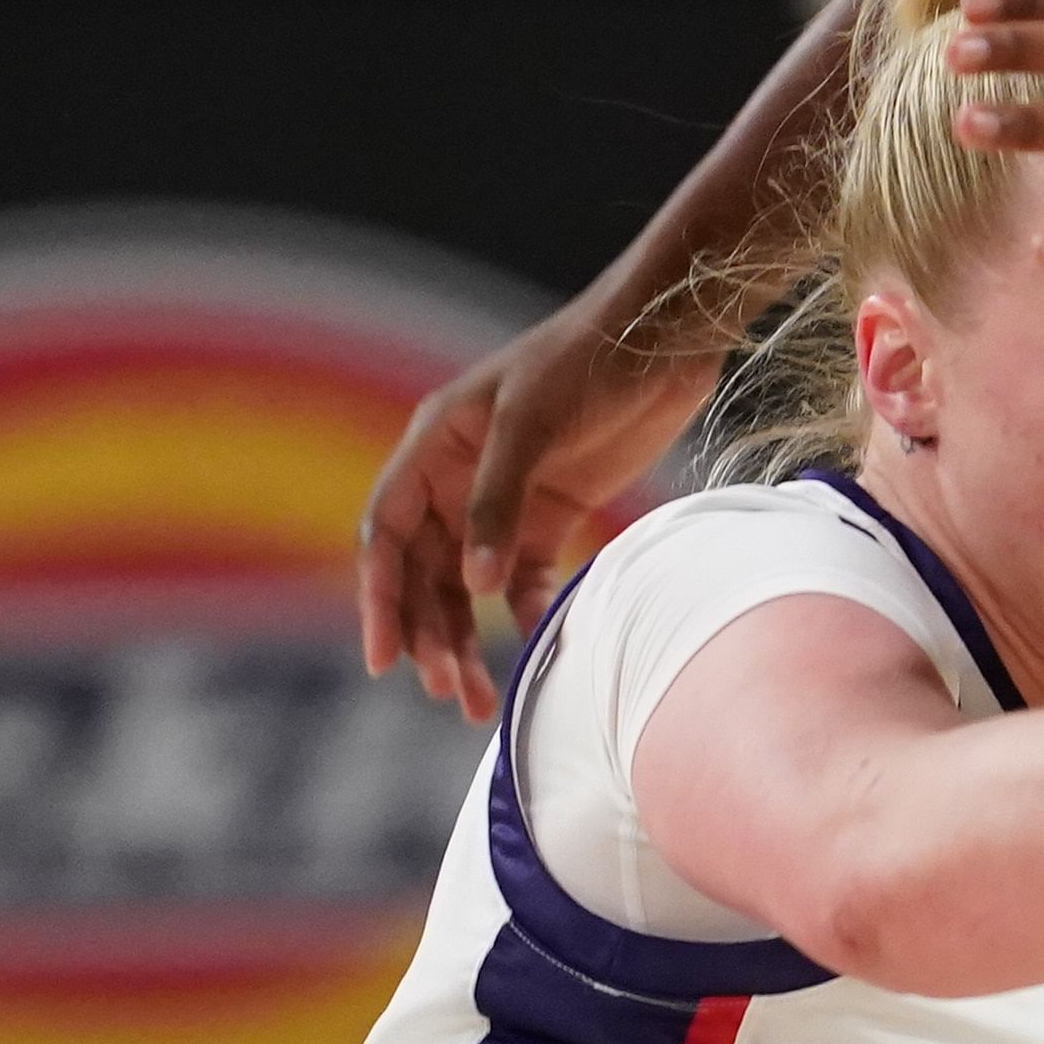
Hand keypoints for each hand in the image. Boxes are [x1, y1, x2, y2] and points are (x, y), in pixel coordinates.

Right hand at [355, 302, 718, 720]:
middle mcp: (457, 479)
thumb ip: (498, 503)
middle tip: (448, 691)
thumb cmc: (587, 361)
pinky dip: (525, 618)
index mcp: (433, 447)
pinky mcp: (553, 516)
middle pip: (424, 574)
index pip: (386, 534)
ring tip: (478, 703)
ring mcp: (505, 501)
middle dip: (429, 635)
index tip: (382, 657)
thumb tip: (474, 586)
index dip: (378, 597)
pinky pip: (524, 582)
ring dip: (468, 643)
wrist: (666, 339)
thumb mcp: (531, 423)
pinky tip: (535, 652)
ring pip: (469, 589)